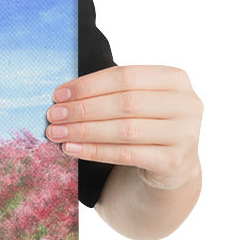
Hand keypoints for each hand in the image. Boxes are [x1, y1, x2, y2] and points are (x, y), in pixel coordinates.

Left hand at [45, 65, 202, 190]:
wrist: (172, 163)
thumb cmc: (146, 123)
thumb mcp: (138, 100)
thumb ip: (110, 92)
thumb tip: (62, 97)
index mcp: (175, 79)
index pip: (125, 76)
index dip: (88, 85)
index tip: (58, 95)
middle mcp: (187, 104)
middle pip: (125, 103)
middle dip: (82, 109)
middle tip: (53, 115)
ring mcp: (185, 134)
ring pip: (125, 130)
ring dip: (84, 131)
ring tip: (57, 133)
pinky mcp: (175, 161)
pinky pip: (126, 154)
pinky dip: (94, 151)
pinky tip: (71, 149)